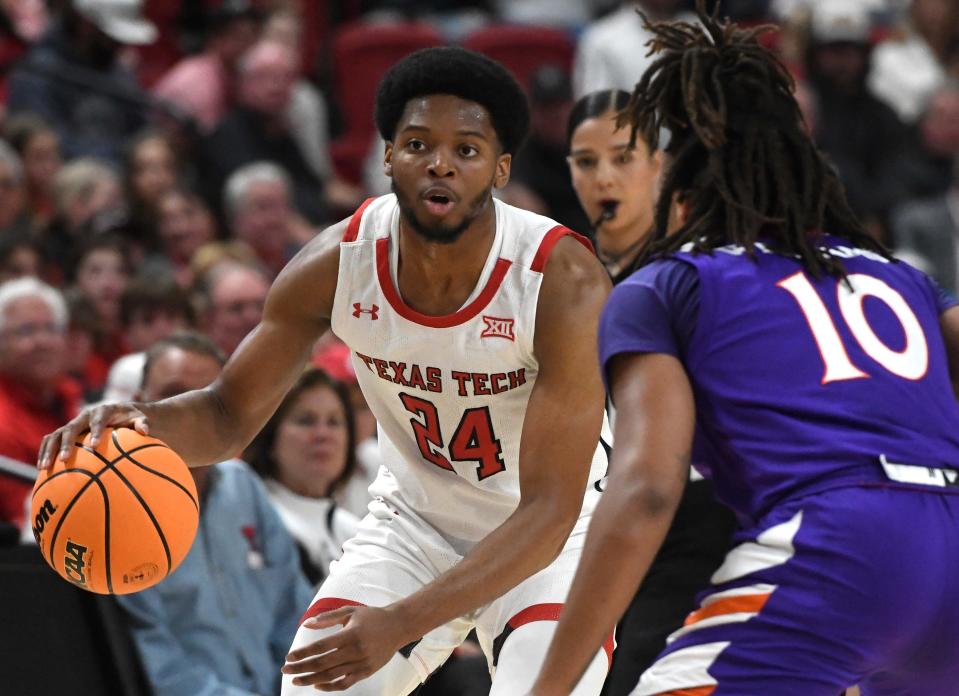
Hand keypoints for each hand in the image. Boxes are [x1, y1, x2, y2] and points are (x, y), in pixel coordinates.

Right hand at [38, 403, 149, 468]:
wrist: (120, 414)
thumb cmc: (132, 419)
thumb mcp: (140, 418)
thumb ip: (142, 422)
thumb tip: (145, 430)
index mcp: (102, 411)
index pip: (98, 420)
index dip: (96, 431)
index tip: (95, 446)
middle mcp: (84, 416)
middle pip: (71, 428)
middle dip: (66, 444)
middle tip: (63, 459)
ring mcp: (73, 424)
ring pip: (56, 435)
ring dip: (48, 450)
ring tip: (44, 467)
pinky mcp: (66, 432)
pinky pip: (50, 441)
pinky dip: (44, 452)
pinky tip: (42, 470)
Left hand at [282, 605, 410, 690]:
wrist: (398, 627)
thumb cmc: (372, 616)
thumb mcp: (350, 611)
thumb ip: (327, 618)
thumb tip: (306, 624)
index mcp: (350, 634)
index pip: (321, 647)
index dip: (303, 653)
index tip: (288, 657)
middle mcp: (355, 651)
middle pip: (322, 664)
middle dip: (301, 668)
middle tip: (285, 670)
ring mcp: (361, 664)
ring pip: (331, 676)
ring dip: (311, 679)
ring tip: (296, 679)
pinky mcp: (366, 672)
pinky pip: (344, 683)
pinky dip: (329, 687)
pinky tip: (317, 685)